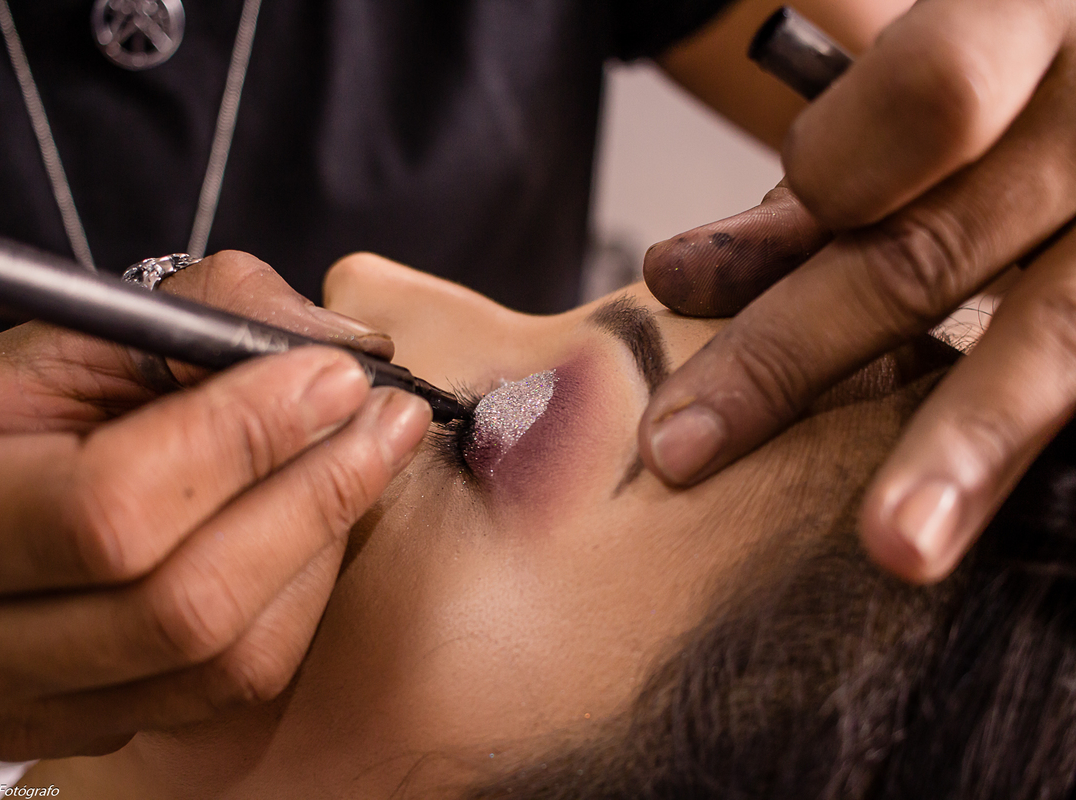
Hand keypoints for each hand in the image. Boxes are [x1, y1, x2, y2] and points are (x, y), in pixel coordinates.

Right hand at [0, 251, 430, 758]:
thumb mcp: (63, 339)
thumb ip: (200, 313)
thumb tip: (342, 343)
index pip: (110, 505)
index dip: (242, 438)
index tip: (335, 375)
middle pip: (182, 604)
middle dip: (314, 495)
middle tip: (385, 420)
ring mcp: (10, 706)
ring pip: (221, 658)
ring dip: (320, 548)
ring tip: (365, 460)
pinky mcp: (73, 730)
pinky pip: (227, 687)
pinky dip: (297, 600)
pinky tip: (313, 528)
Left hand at [640, 0, 1075, 582]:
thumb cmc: (1028, 96)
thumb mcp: (944, 91)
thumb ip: (835, 169)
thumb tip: (679, 277)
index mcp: (1034, 30)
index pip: (927, 96)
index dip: (831, 173)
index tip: (724, 252)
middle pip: (930, 250)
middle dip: (787, 357)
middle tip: (678, 448)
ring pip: (1057, 336)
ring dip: (963, 447)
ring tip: (895, 546)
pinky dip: (1020, 445)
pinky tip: (952, 510)